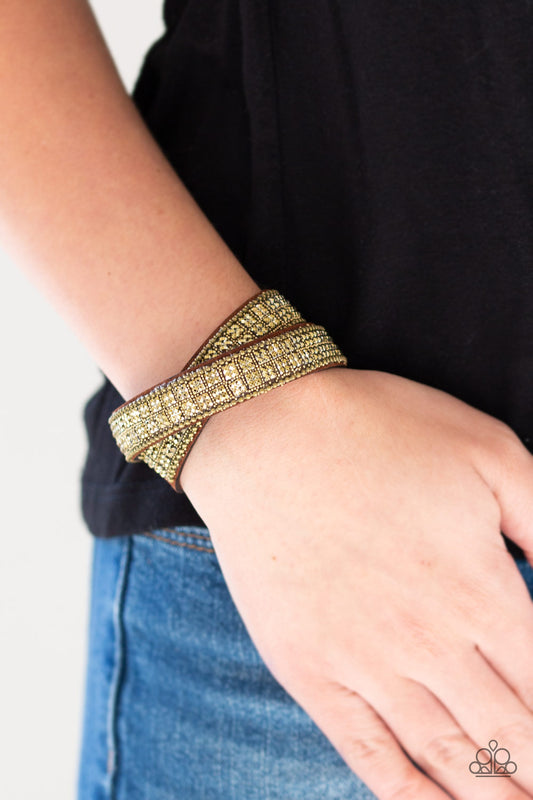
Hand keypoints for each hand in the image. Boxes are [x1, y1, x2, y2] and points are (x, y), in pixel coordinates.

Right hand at [181, 366, 532, 798]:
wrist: (263, 430)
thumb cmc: (378, 430)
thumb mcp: (489, 451)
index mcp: (480, 589)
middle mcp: (429, 643)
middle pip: (512, 736)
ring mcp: (363, 664)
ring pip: (449, 760)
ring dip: (494, 796)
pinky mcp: (310, 671)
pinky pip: (369, 756)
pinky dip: (411, 797)